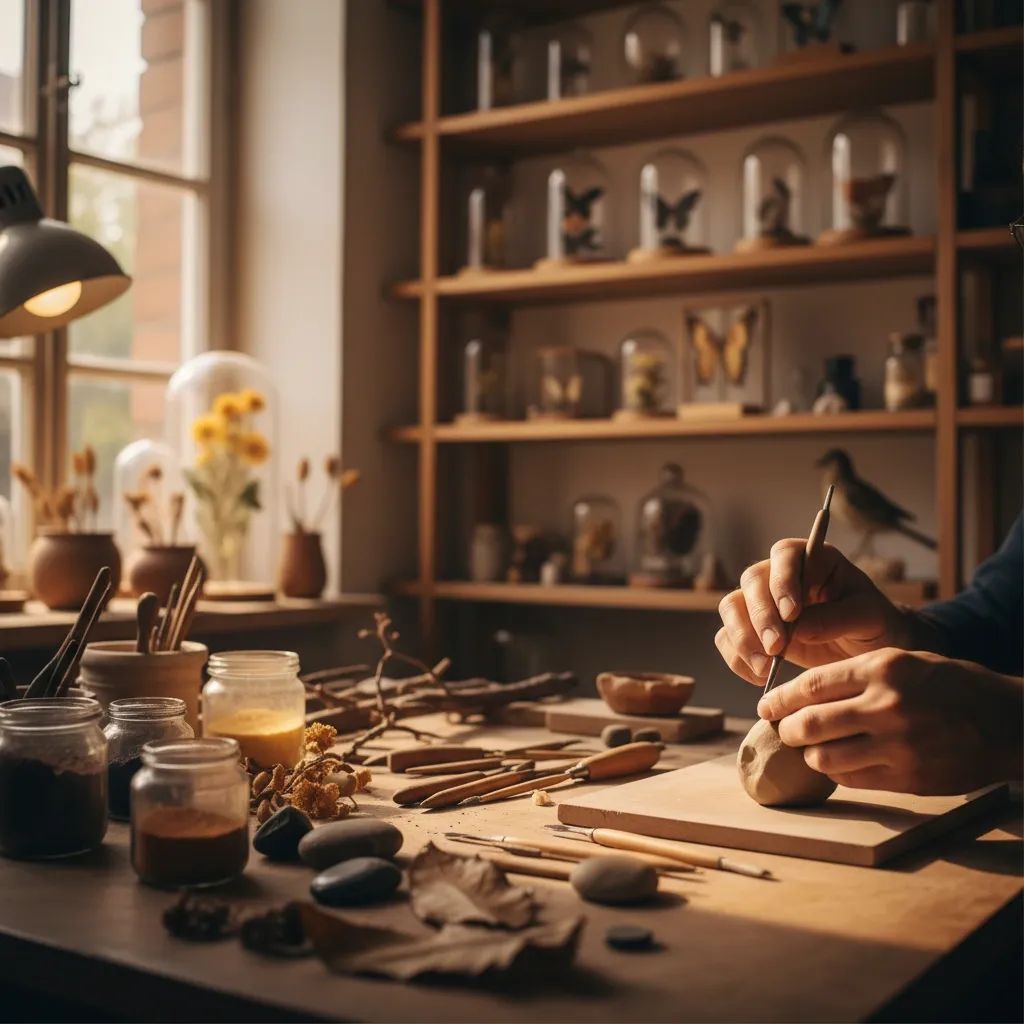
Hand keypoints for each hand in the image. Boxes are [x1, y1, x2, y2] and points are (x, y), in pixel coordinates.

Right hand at [715, 539, 913, 683]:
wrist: (866, 652)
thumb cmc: (873, 625)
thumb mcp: (868, 618)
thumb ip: (837, 618)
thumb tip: (798, 628)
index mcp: (812, 559)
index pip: (785, 554)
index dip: (782, 580)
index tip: (792, 613)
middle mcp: (780, 575)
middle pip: (751, 581)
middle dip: (761, 616)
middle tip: (777, 648)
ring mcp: (761, 603)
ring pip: (732, 608)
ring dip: (742, 638)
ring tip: (765, 667)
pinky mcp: (751, 631)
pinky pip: (727, 638)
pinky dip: (737, 658)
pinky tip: (760, 676)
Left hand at [756, 648, 1022, 794]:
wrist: (1007, 722)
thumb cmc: (948, 684)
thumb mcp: (904, 661)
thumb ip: (855, 674)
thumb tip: (801, 693)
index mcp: (882, 669)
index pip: (810, 686)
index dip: (778, 699)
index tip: (765, 706)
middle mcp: (886, 706)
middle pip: (809, 724)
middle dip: (787, 729)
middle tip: (784, 730)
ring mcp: (898, 746)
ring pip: (825, 757)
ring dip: (810, 755)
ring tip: (812, 748)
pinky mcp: (908, 778)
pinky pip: (851, 779)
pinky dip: (837, 772)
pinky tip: (840, 763)